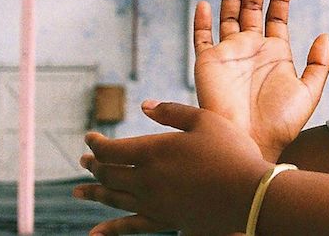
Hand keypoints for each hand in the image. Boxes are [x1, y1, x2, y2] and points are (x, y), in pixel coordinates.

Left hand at [75, 101, 271, 234]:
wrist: (249, 193)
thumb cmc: (231, 151)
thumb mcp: (204, 120)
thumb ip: (172, 112)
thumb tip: (144, 106)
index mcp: (153, 151)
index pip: (111, 149)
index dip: (96, 144)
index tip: (89, 138)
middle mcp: (146, 179)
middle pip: (109, 174)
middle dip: (94, 166)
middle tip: (85, 161)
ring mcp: (153, 203)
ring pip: (114, 199)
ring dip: (94, 193)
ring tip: (79, 192)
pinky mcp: (164, 220)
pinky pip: (130, 227)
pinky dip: (110, 230)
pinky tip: (95, 234)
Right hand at [195, 0, 328, 161]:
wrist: (250, 145)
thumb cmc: (280, 124)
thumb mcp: (309, 92)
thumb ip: (319, 64)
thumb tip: (324, 34)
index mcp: (275, 52)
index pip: (276, 14)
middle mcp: (251, 48)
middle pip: (253, 6)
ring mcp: (229, 54)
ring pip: (229, 14)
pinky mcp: (208, 64)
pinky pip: (202, 38)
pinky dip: (202, 21)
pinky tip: (205, 3)